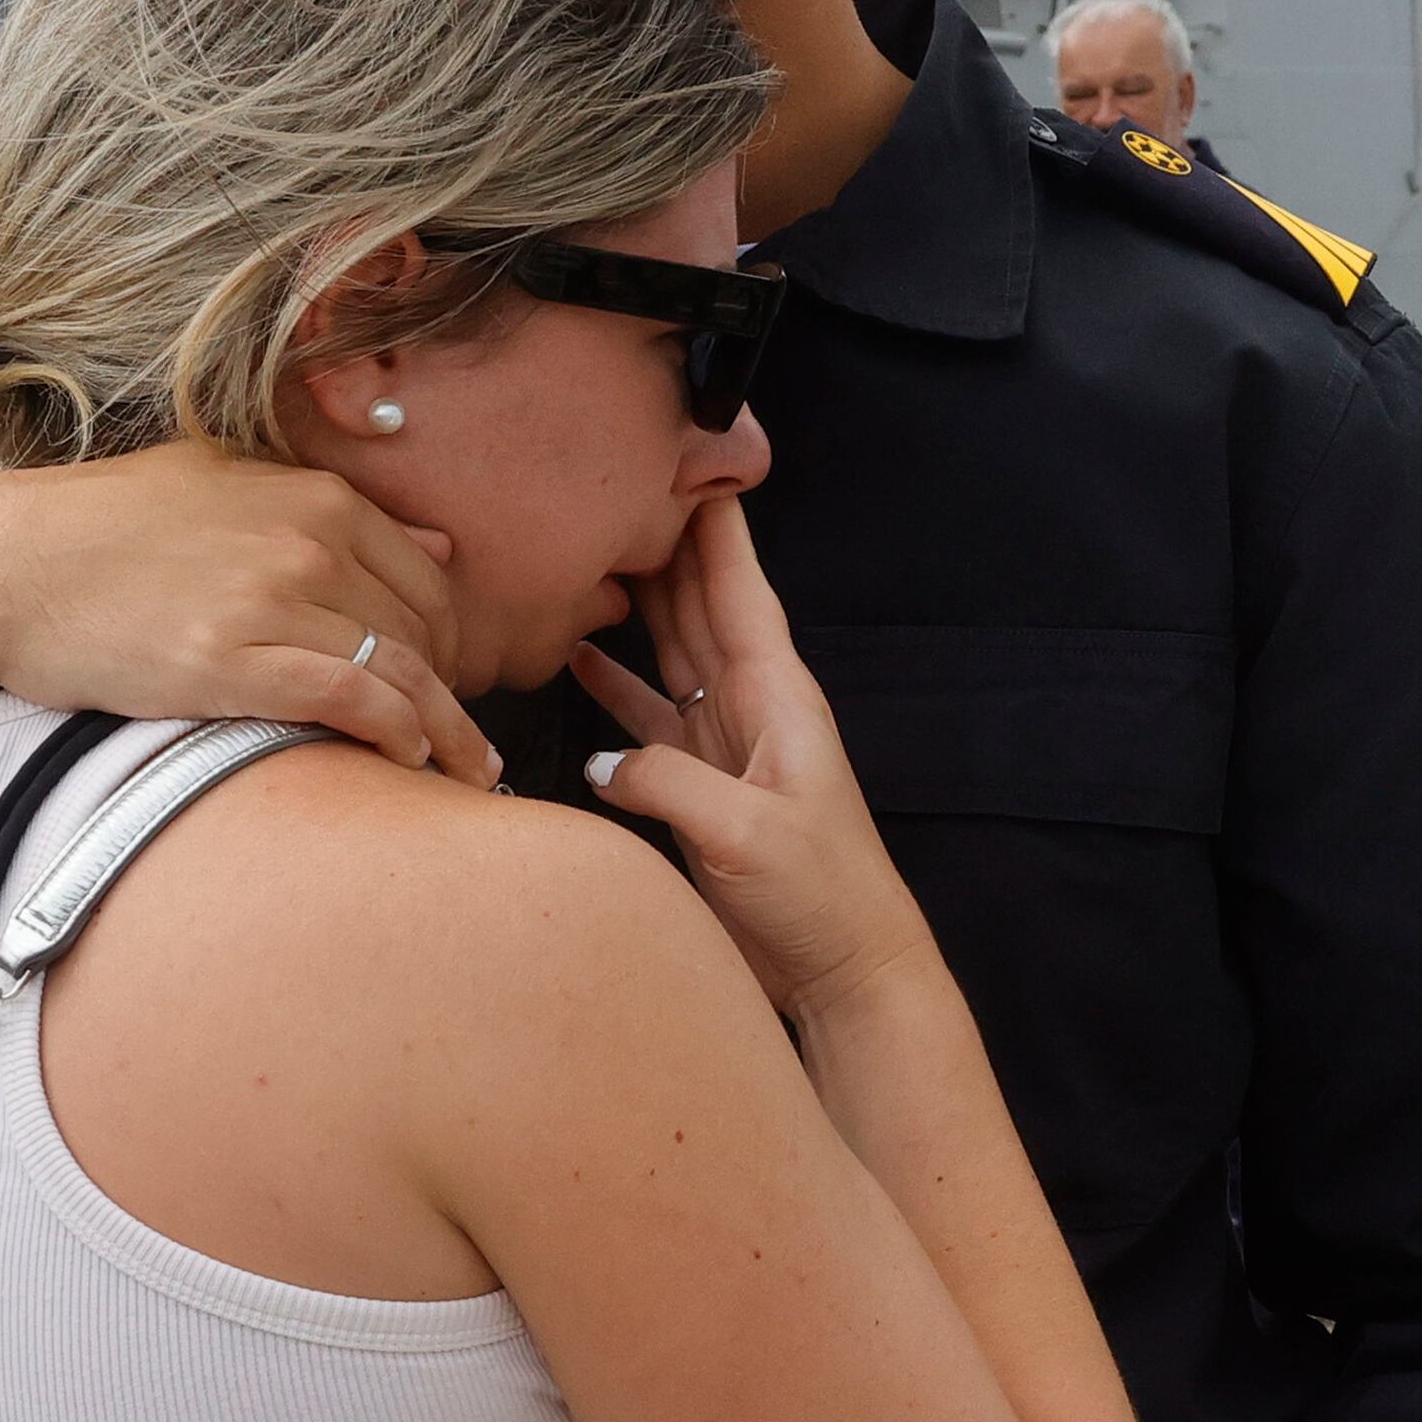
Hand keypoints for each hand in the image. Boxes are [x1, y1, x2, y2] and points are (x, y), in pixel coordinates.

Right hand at [0, 441, 491, 823]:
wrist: (1, 568)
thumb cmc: (105, 528)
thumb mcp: (226, 486)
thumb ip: (331, 511)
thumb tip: (441, 543)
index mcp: (316, 498)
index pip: (430, 578)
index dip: (453, 639)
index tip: (453, 682)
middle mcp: (307, 543)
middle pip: (425, 630)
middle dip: (454, 691)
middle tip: (464, 740)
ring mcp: (271, 602)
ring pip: (401, 671)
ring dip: (446, 730)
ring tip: (467, 774)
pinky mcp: (231, 663)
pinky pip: (350, 702)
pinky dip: (396, 735)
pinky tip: (407, 761)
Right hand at [572, 496, 934, 1017]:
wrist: (845, 969)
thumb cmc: (823, 899)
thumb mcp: (747, 836)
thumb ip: (672, 786)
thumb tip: (603, 760)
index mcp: (776, 695)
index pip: (737, 586)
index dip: (714, 521)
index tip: (689, 452)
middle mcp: (750, 705)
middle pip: (697, 601)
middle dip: (662, 538)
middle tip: (611, 477)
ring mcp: (723, 742)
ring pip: (670, 648)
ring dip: (632, 599)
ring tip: (581, 546)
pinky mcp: (699, 784)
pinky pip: (648, 715)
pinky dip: (614, 683)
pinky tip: (576, 654)